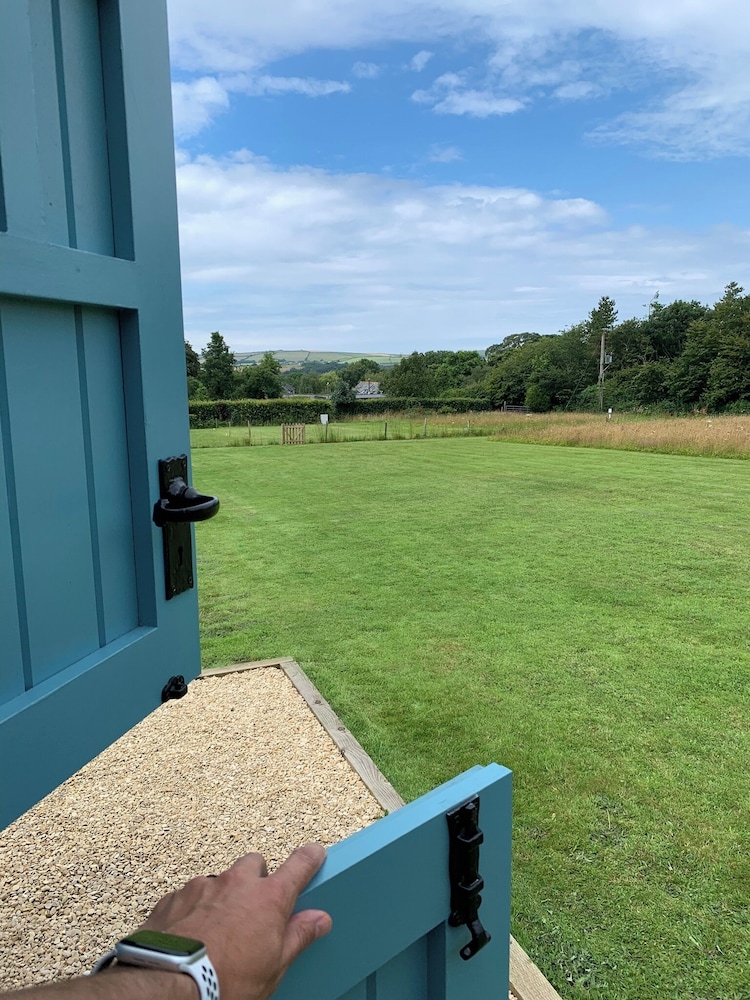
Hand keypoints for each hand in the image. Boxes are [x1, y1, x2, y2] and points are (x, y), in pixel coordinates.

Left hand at [141, 844, 331, 999]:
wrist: (170, 984)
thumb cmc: (225, 980)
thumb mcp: (274, 966)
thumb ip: (298, 936)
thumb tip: (320, 919)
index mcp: (268, 898)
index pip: (298, 865)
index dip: (309, 857)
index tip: (314, 854)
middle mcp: (237, 883)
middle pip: (254, 864)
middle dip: (257, 879)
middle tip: (255, 909)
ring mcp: (203, 887)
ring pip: (220, 880)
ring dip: (223, 897)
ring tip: (218, 930)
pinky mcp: (175, 898)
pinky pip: (190, 896)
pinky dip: (194, 910)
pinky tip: (193, 934)